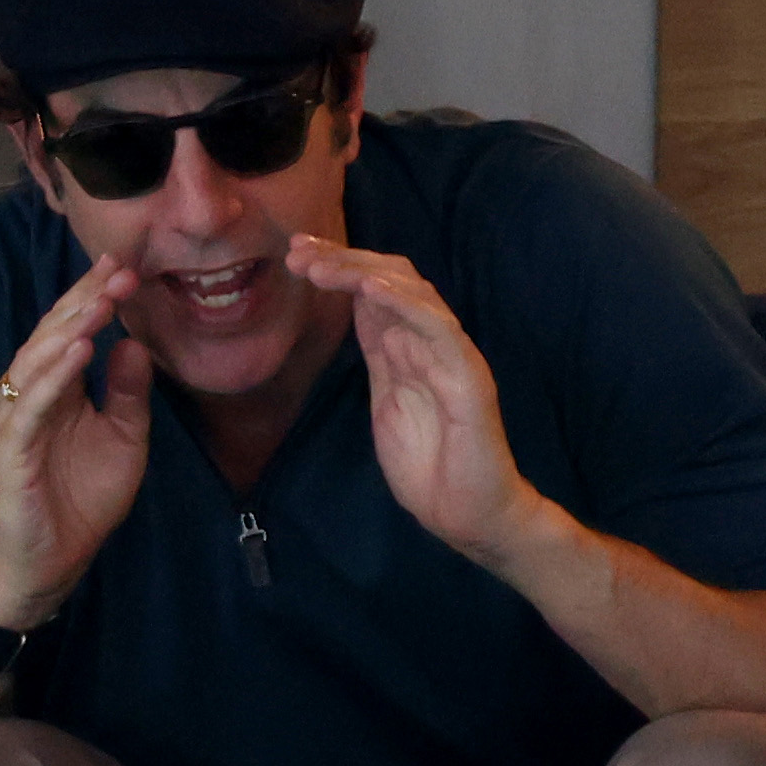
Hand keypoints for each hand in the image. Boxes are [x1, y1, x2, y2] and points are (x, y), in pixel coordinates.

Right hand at [0, 259, 153, 625]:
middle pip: (55, 336)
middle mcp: (29, 395)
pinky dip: (54, 375)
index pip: (74, 332)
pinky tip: (79, 352)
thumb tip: (136, 344)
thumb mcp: (123, 437)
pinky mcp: (9, 448)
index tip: (128, 267)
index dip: (96, 299)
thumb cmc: (83, 498)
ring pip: (38, 362)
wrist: (53, 557)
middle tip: (119, 270)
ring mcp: (16, 419)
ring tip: (100, 301)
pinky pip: (32, 405)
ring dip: (70, 328)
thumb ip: (127, 392)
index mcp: (56, 389)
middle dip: (86, 301)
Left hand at [290, 238, 546, 565]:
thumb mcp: (387, 402)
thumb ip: (378, 356)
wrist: (468, 513)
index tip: (297, 255)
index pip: (378, 289)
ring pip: (414, 293)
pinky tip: (370, 289)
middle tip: (298, 252)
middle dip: (343, 259)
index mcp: (410, 348)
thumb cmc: (430, 467)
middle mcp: (432, 343)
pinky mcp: (468, 377)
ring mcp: (452, 356)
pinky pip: (438, 329)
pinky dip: (405, 304)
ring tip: (320, 267)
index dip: (339, 266)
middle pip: (394, 278)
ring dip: (363, 273)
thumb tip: (359, 309)